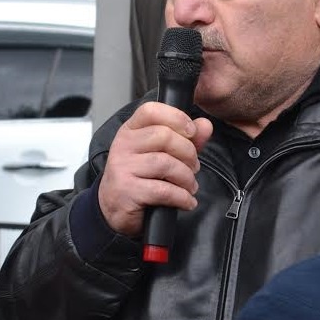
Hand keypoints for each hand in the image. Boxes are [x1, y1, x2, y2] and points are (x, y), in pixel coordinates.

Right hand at [97, 102, 212, 235]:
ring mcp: (123, 168)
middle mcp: (123, 146)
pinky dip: (181, 197)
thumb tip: (205, 125)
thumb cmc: (137, 178)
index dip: (176, 118)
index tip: (191, 132)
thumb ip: (185, 139)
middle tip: (193, 167)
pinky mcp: (127, 191)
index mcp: (130, 131)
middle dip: (188, 153)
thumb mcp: (160, 153)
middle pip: (164, 136)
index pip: (151, 111)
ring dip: (186, 177)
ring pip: (165, 164)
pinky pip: (163, 190)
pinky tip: (186, 201)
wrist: (113, 208)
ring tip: (189, 186)